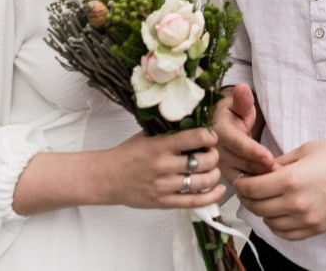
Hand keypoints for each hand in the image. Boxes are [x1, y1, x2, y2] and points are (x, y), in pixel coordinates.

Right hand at [102, 127, 225, 208]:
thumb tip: (196, 124)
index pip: (196, 137)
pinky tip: (218, 189)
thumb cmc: (127, 154)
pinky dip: (211, 196)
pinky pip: (194, 201)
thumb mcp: (147, 135)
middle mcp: (164, 165)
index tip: (210, 136)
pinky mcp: (164, 202)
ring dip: (214, 174)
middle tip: (210, 153)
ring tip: (212, 170)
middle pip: (204, 161)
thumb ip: (170, 132)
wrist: (106, 177)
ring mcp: (164, 186)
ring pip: (203, 182)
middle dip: (213, 155)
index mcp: (160, 145)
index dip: (210, 136)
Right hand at [212, 83, 274, 181]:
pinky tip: (273, 185)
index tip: (269, 158)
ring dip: (262, 179)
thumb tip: (242, 88)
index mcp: (217, 131)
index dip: (254, 152)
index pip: (238, 144)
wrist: (222, 125)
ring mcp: (219, 166)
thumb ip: (243, 100)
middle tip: (284, 174)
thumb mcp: (239, 104)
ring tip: (282, 180)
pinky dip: (257, 186)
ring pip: (243, 177)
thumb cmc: (234, 113)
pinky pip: (243, 184)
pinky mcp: (225, 176)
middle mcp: (215, 151)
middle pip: (242, 163)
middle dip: (263, 169)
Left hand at [233, 137, 325, 239]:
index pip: (253, 189)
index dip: (242, 184)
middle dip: (248, 197)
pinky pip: (287, 234)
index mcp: (292, 180)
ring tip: (264, 199)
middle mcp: (298, 203)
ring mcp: (308, 219)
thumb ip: (279, 163)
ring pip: (270, 223)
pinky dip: (277, 225)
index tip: (240, 180)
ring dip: (262, 212)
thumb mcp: (304, 150)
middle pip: (258, 207)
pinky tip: (278, 213)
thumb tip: (260, 172)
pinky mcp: (317, 228)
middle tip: (248, 188)